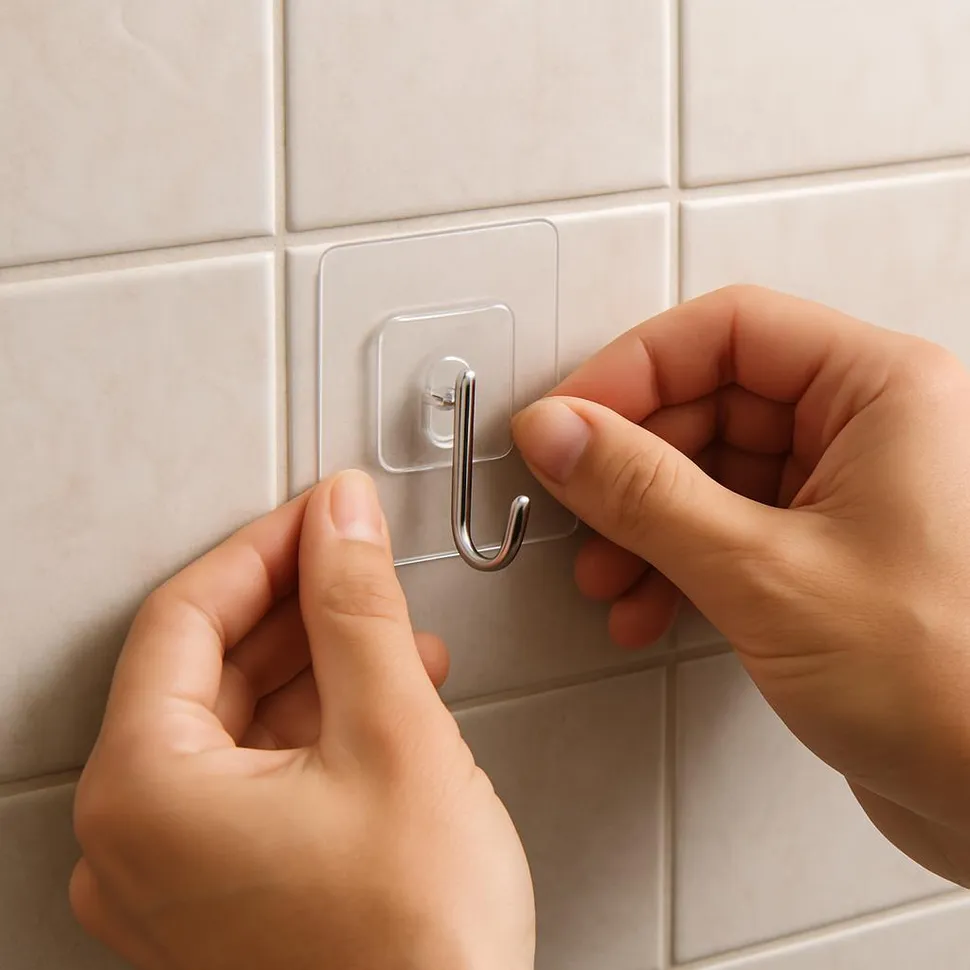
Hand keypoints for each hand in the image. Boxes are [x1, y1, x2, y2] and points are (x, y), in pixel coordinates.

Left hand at [70, 471, 533, 969]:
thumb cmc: (417, 951)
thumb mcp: (395, 735)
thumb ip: (358, 609)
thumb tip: (342, 517)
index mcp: (144, 792)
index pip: (187, 617)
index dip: (264, 548)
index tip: (324, 514)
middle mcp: (135, 840)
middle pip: (208, 668)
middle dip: (298, 606)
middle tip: (359, 560)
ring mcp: (176, 878)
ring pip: (239, 723)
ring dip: (319, 665)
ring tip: (395, 636)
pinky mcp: (224, 898)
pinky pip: (257, 777)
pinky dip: (318, 727)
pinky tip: (383, 701)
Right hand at [512, 284, 969, 887]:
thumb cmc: (952, 688)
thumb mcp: (764, 574)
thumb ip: (644, 494)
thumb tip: (560, 433)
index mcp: (881, 392)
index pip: (727, 333)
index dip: (632, 371)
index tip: (566, 421)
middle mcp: (867, 430)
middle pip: (710, 402)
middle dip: (631, 465)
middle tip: (577, 507)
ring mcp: (844, 494)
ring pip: (709, 471)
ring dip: (644, 522)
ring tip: (609, 576)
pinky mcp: (823, 554)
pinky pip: (726, 527)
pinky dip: (675, 562)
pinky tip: (648, 606)